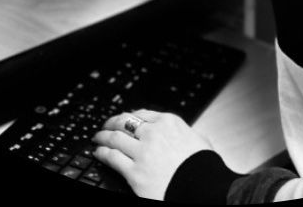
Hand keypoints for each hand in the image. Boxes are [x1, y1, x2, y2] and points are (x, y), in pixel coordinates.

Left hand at [92, 110, 213, 199]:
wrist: (203, 188)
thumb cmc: (204, 166)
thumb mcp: (199, 140)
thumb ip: (186, 133)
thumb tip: (185, 134)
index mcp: (169, 122)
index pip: (142, 114)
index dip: (130, 116)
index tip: (125, 119)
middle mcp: (153, 133)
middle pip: (125, 122)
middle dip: (112, 122)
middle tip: (106, 126)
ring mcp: (142, 152)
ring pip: (115, 138)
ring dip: (103, 137)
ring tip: (97, 138)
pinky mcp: (135, 172)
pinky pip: (112, 158)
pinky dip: (102, 153)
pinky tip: (99, 153)